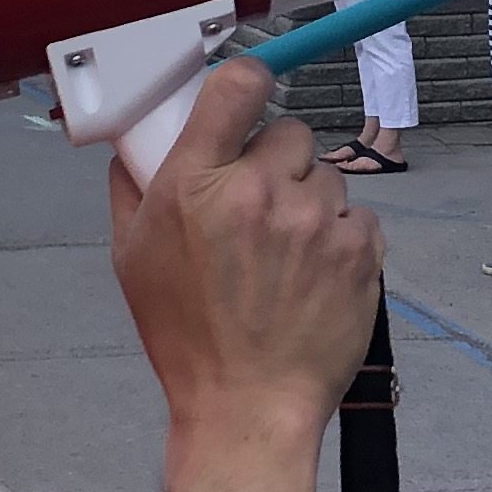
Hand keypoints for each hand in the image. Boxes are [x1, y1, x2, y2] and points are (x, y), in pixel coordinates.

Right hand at [110, 58, 381, 457]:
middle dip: (278, 164)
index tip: (249, 98)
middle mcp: (257, 191)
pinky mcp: (360, 250)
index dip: (248, 84)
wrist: (247, 406)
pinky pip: (359, 217)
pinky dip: (342, 240)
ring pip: (327, 177)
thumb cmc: (186, 338)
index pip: (237, 84)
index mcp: (194, 184)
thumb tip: (136, 144)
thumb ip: (132, 188)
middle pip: (289, 132)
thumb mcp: (131, 258)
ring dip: (311, 205)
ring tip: (287, 256)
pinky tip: (316, 275)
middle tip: (260, 209)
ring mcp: (313, 220)